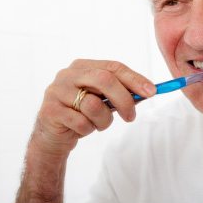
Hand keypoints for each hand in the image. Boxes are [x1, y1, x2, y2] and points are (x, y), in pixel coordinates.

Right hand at [32, 59, 155, 155]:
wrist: (52, 136)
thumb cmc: (82, 114)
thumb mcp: (103, 101)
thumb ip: (122, 94)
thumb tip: (149, 91)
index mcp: (83, 66)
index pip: (113, 67)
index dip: (134, 79)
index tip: (152, 92)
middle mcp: (68, 74)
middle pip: (104, 79)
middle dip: (123, 99)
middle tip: (131, 117)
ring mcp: (56, 91)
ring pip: (93, 105)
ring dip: (103, 120)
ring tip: (97, 124)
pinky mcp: (50, 111)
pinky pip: (81, 122)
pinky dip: (88, 130)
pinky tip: (81, 130)